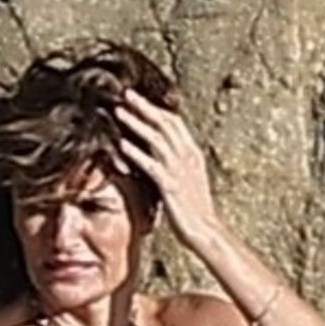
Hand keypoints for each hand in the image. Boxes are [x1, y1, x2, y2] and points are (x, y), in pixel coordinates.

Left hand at [113, 90, 220, 251]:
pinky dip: (136, 152)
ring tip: (119, 111)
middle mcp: (187, 157)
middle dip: (145, 107)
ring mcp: (179, 170)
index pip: (175, 122)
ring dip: (136, 123)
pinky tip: (122, 144)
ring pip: (156, 138)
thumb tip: (161, 156)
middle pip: (165, 123)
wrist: (205, 232)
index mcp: (192, 154)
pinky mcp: (169, 186)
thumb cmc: (195, 211)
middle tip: (126, 94)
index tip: (140, 99)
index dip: (157, 108)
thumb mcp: (188, 181)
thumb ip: (177, 165)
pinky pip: (150, 164)